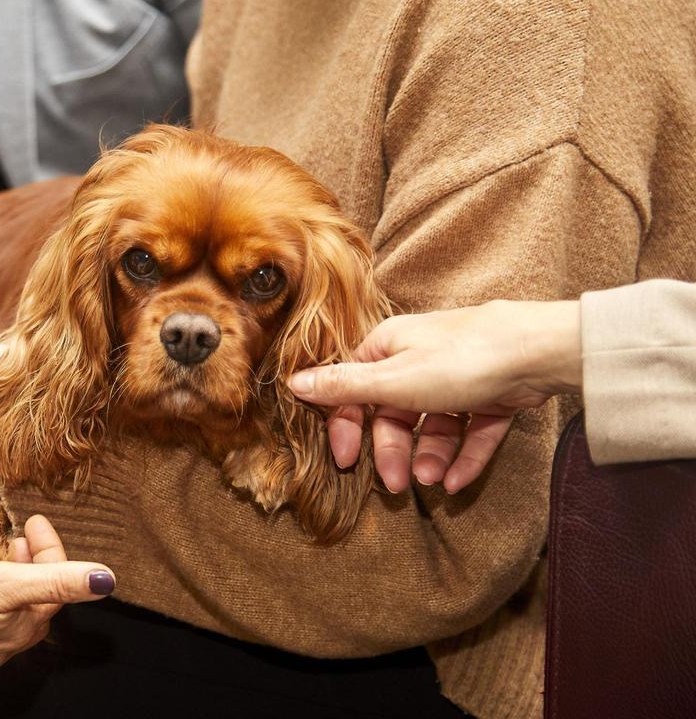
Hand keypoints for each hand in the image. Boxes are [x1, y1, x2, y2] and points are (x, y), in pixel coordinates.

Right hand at [0, 515, 114, 677]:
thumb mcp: (4, 584)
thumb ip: (56, 580)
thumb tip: (105, 580)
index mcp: (24, 627)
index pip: (56, 582)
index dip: (49, 546)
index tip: (35, 519)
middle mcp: (5, 641)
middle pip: (31, 593)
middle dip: (29, 560)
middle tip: (16, 533)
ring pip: (4, 602)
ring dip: (3, 572)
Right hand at [288, 300, 581, 493]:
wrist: (539, 352)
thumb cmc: (460, 358)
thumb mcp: (393, 379)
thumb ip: (344, 387)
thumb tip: (294, 382)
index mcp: (388, 348)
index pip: (354, 390)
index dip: (345, 426)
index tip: (344, 460)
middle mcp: (420, 360)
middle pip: (394, 413)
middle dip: (393, 451)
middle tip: (396, 485)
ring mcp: (458, 379)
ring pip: (433, 426)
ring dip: (429, 457)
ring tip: (435, 482)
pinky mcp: (492, 396)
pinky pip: (470, 432)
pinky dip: (463, 457)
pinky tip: (458, 483)